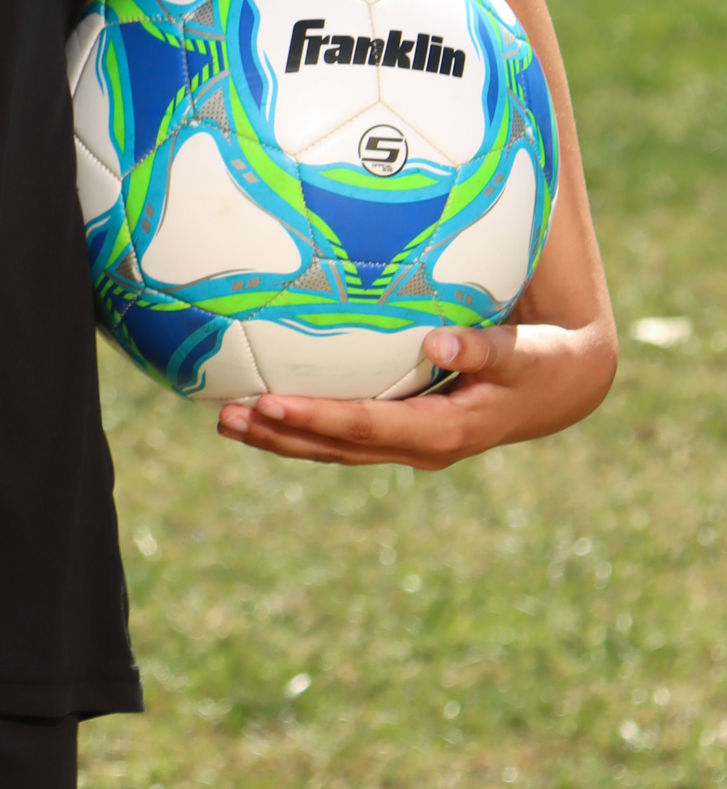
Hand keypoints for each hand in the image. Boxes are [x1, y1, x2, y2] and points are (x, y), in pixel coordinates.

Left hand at [214, 317, 616, 469]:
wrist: (562, 389)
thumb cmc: (541, 361)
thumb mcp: (522, 354)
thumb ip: (483, 347)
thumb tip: (437, 340)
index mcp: (444, 432)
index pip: (366, 427)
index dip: (316, 418)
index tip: (268, 403)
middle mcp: (420, 447)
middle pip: (338, 448)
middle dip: (281, 435)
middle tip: (226, 417)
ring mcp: (411, 444)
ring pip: (336, 448)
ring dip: (282, 437)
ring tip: (227, 419)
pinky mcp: (406, 431)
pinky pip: (346, 435)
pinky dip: (305, 425)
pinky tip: (267, 406)